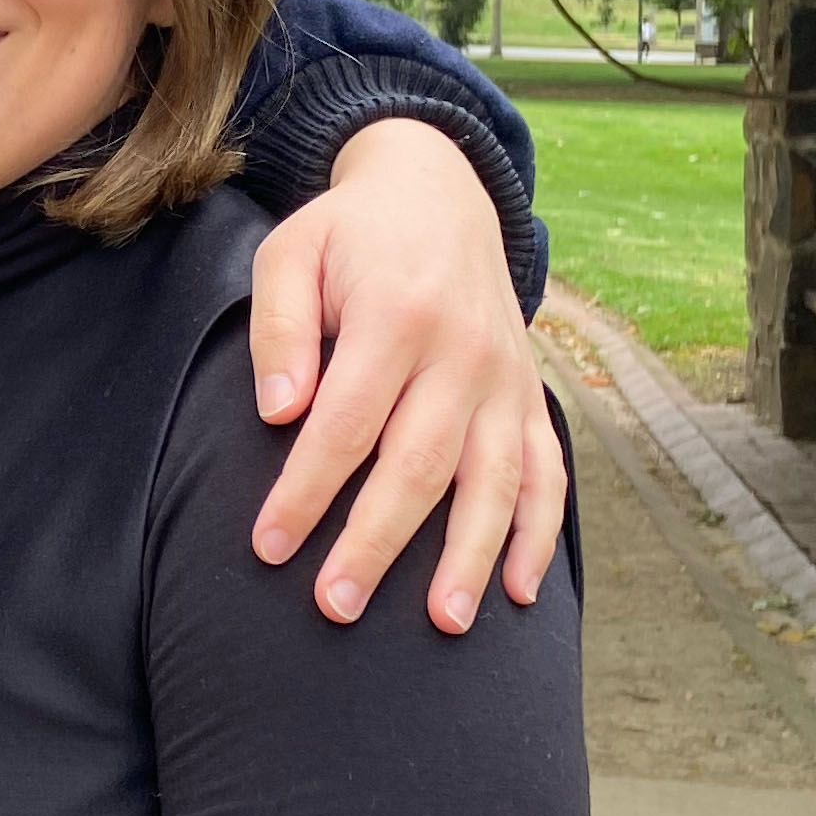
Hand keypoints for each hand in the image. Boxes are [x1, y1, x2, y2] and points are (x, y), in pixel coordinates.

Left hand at [247, 118, 568, 632]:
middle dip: (376, 542)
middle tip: (334, 606)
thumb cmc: (348, 235)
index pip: (347, 423)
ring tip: (442, 623)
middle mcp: (462, 352)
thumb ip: (280, 329)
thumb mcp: (290, 252)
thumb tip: (280, 414)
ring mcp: (505, 378)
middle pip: (418, 464)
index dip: (307, 489)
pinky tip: (519, 591)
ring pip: (492, 480)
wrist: (440, 192)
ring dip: (468, 556)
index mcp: (398, 315)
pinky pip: (546, 472)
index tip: (269, 546)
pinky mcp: (528, 395)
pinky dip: (538, 533)